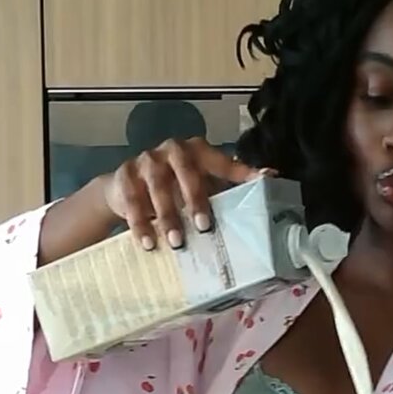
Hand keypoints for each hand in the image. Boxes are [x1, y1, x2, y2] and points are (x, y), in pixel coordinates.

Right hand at [104, 137, 275, 250]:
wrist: (124, 191)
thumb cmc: (172, 190)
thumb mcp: (198, 188)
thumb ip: (225, 191)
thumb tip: (268, 189)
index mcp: (197, 152)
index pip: (222, 161)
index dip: (241, 172)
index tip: (261, 182)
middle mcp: (173, 150)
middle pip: (186, 172)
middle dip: (195, 200)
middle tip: (204, 227)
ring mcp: (147, 160)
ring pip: (157, 187)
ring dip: (167, 216)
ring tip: (175, 243)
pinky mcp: (124, 175)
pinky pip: (132, 200)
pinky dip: (140, 223)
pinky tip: (147, 243)